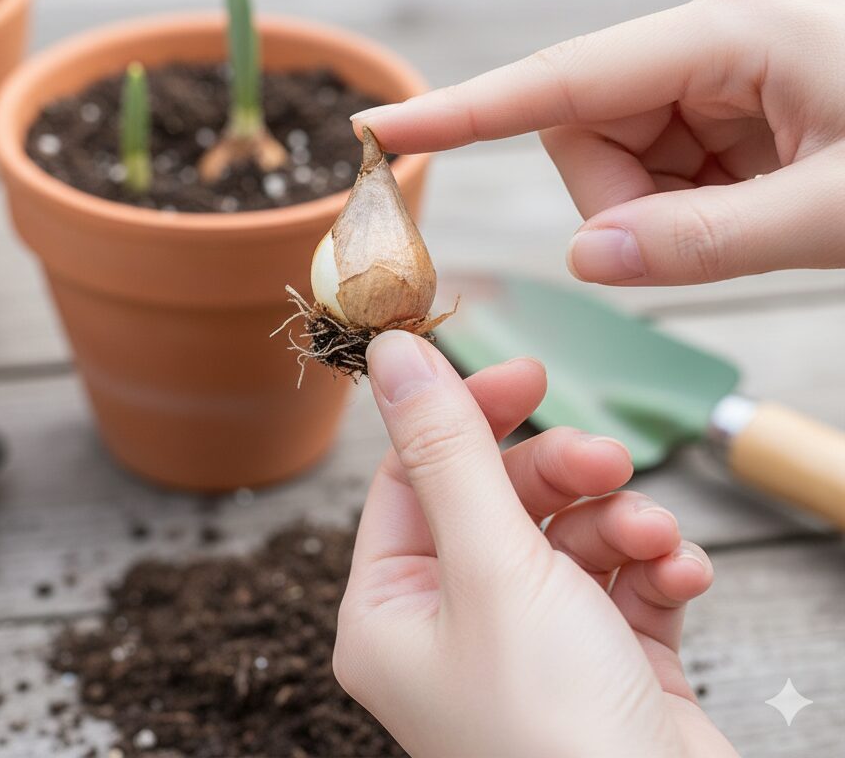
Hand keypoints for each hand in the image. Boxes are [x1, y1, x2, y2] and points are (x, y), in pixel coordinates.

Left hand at [334, 332, 737, 757]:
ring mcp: (530, 646)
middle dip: (560, 474)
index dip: (466, 416)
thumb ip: (446, 449)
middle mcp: (452, 627)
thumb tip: (389, 352)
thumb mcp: (494, 566)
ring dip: (620, 523)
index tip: (525, 373)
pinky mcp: (604, 663)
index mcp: (391, 610)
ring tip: (654, 539)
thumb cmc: (555, 732)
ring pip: (569, 534)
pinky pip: (621, 582)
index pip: (413, 478)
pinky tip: (682, 578)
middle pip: (498, 500)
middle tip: (608, 460)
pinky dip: (655, 570)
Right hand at [353, 0, 844, 284]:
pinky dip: (686, 204)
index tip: (384, 126)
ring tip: (755, 214)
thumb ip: (703, 243)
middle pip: (585, 126)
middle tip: (702, 236)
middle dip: (622, 199)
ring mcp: (714, 63)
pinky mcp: (724, 95)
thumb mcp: (837, 218)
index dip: (467, 112)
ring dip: (659, 208)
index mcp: (729, 31)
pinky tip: (756, 202)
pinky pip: (655, 162)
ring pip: (614, 153)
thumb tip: (589, 260)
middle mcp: (708, 34)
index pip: (563, 81)